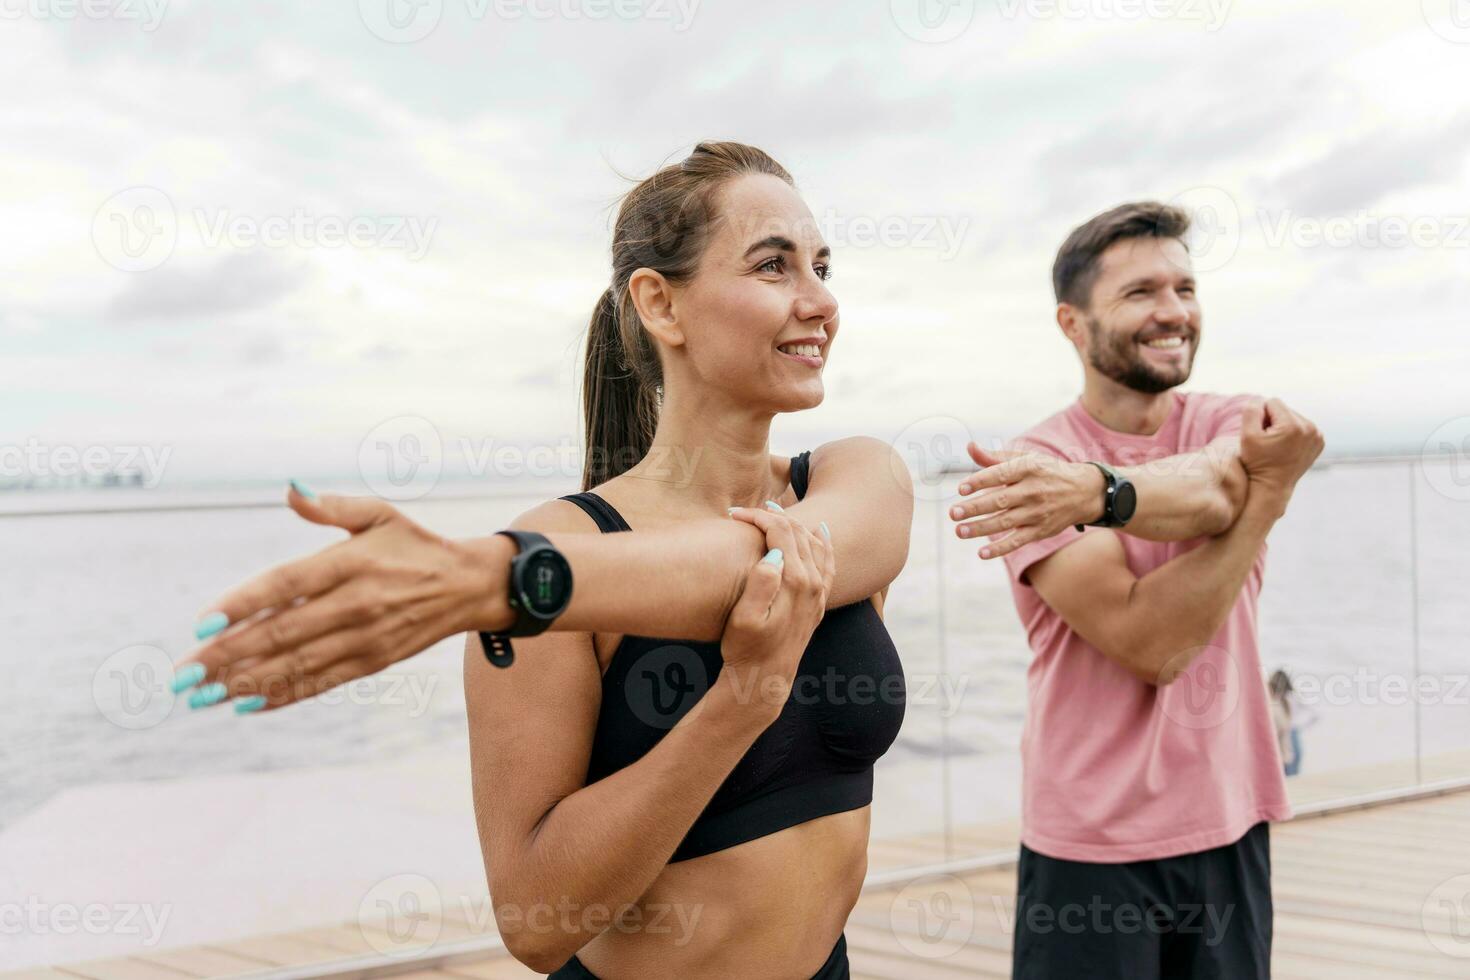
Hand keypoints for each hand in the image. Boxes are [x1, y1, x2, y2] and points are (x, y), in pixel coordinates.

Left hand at [171, 484, 509, 711]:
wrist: (468, 585)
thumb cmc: (413, 544)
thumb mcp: (378, 513)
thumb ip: (330, 507)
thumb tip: (290, 490)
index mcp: (350, 561)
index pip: (284, 585)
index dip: (240, 605)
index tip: (200, 625)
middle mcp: (355, 603)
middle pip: (281, 633)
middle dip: (227, 656)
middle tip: (183, 674)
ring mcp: (364, 637)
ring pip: (295, 664)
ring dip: (245, 682)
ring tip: (201, 696)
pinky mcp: (372, 661)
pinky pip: (321, 681)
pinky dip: (283, 694)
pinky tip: (247, 704)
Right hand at [721, 507, 834, 716]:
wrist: (763, 680)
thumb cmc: (746, 649)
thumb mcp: (744, 619)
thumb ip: (760, 584)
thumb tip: (774, 554)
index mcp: (795, 582)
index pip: (781, 533)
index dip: (757, 518)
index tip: (733, 514)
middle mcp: (813, 584)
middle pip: (797, 534)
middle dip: (771, 516)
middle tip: (745, 512)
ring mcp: (819, 593)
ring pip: (814, 544)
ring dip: (794, 524)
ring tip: (772, 512)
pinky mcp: (819, 603)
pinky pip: (828, 562)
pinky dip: (824, 543)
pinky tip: (820, 532)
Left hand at [948, 443, 1104, 558]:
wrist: (1084, 491)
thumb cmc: (1045, 472)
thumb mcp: (1025, 459)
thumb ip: (994, 457)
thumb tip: (969, 447)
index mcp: (1028, 468)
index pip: (1000, 474)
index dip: (980, 481)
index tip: (961, 488)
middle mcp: (1033, 490)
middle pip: (1000, 500)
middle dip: (975, 508)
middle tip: (953, 513)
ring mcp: (1037, 512)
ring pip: (1005, 522)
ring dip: (981, 528)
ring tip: (960, 531)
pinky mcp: (1041, 530)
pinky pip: (1018, 541)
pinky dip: (1000, 548)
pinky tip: (981, 553)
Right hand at [1238, 399, 1324, 513]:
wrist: (1272, 487)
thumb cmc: (1256, 462)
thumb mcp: (1247, 435)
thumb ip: (1251, 410)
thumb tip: (1260, 399)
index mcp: (1293, 426)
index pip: (1272, 402)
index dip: (1260, 416)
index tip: (1259, 435)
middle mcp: (1310, 429)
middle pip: (1284, 409)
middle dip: (1272, 421)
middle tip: (1267, 442)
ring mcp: (1317, 436)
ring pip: (1292, 417)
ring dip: (1282, 426)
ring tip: (1275, 445)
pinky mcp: (1319, 441)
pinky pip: (1302, 426)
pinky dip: (1292, 433)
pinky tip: (1285, 447)